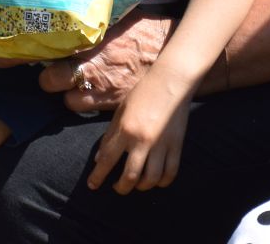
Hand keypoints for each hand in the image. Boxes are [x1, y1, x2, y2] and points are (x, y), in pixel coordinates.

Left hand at [39, 8, 173, 112]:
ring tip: (78, 85)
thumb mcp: (121, 17)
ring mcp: (102, 90)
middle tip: (56, 72)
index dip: (35, 56)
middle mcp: (91, 68)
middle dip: (50, 78)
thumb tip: (79, 6)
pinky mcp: (113, 106)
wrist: (175, 56)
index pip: (49, 52)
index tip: (26, 57)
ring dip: (70, 94)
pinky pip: (89, 111)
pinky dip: (89, 105)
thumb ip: (98, 18)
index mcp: (90, 42)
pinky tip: (96, 94)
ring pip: (69, 101)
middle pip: (51, 81)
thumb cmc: (148, 31)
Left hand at [85, 69, 191, 193]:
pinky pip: (169, 173)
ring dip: (141, 187)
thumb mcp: (121, 111)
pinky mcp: (177, 146)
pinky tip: (155, 180)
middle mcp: (142, 140)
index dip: (98, 176)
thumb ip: (110, 135)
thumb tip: (99, 159)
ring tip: (136, 183)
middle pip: (130, 177)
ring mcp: (161, 145)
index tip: (93, 185)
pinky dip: (162, 182)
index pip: (107, 160)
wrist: (171, 81)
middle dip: (121, 188)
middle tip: (117, 187)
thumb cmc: (143, 93)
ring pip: (150, 179)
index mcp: (125, 130)